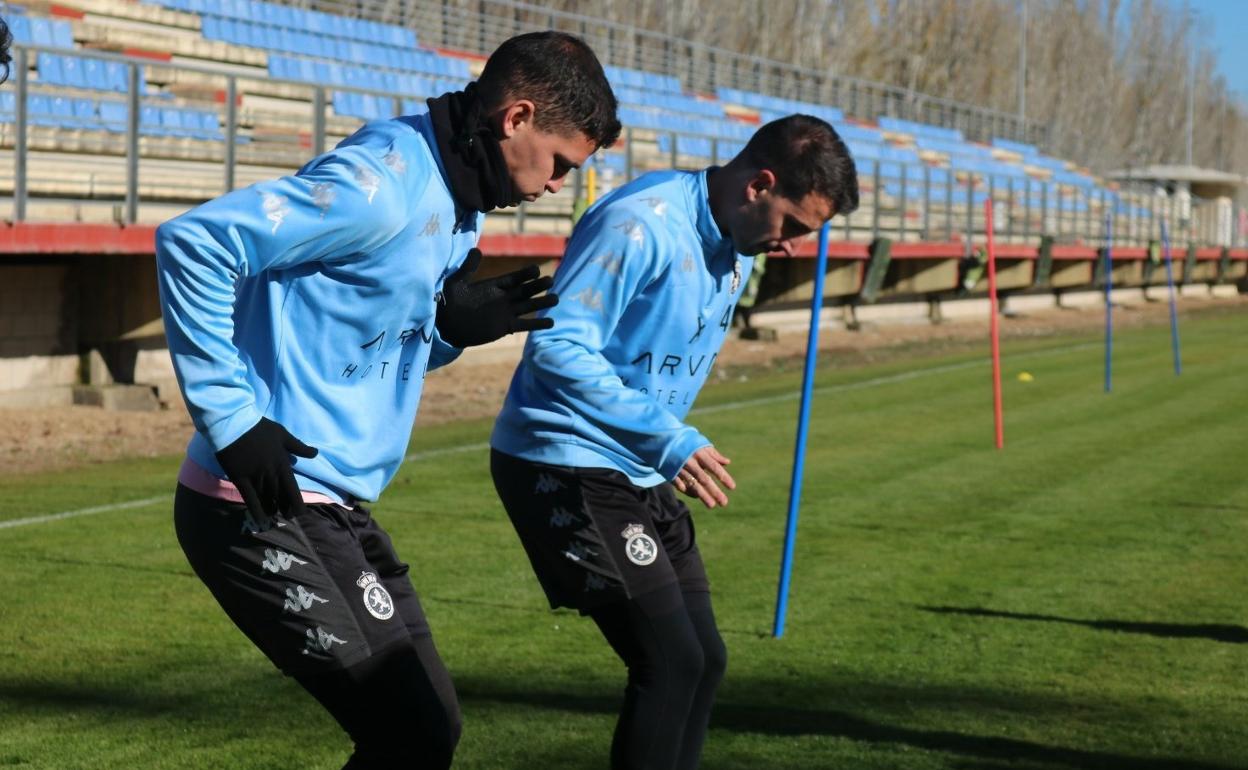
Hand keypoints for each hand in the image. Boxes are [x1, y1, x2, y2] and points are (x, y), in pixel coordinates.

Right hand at [214, 417, 317, 519]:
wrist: (233, 424)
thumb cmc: (259, 428)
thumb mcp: (283, 434)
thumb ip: (299, 447)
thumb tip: (316, 453)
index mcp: (282, 464)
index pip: (293, 490)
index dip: (297, 504)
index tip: (299, 512)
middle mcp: (270, 474)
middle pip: (280, 498)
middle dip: (285, 509)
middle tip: (287, 514)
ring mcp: (255, 477)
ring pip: (266, 500)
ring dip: (271, 509)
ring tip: (273, 514)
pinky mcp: (239, 479)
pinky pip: (249, 499)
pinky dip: (256, 510)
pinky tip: (260, 518)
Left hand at [435, 248, 557, 346]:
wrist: (447, 325)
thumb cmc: (449, 302)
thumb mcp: (456, 282)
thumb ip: (467, 268)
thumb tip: (477, 250)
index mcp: (494, 286)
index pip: (513, 278)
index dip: (524, 274)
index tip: (536, 270)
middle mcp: (503, 298)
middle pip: (524, 290)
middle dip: (537, 286)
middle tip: (551, 280)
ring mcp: (506, 312)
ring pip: (528, 306)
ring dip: (541, 303)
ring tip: (556, 299)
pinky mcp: (505, 327)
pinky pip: (524, 324)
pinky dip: (536, 324)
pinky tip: (550, 322)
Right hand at [672, 446, 735, 508]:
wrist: (662, 439)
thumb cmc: (686, 442)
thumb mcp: (700, 444)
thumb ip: (714, 454)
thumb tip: (727, 462)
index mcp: (699, 453)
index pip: (714, 467)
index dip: (723, 477)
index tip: (732, 487)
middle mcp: (690, 461)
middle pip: (704, 479)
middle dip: (715, 491)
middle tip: (724, 503)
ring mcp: (679, 468)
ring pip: (693, 484)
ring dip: (703, 495)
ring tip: (712, 505)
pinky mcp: (670, 472)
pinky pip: (679, 484)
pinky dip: (686, 490)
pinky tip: (695, 496)